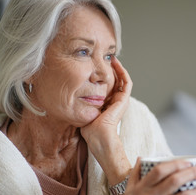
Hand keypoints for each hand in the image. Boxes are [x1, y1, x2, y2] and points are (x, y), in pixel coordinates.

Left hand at [80, 56, 132, 185]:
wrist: (98, 136)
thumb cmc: (90, 129)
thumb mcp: (84, 111)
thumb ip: (81, 103)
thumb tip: (69, 96)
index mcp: (107, 105)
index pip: (108, 87)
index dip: (104, 76)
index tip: (96, 66)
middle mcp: (115, 101)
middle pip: (116, 81)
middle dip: (111, 69)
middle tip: (105, 58)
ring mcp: (121, 100)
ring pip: (122, 80)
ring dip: (118, 68)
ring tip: (112, 58)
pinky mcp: (124, 99)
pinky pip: (126, 82)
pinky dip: (122, 72)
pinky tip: (116, 63)